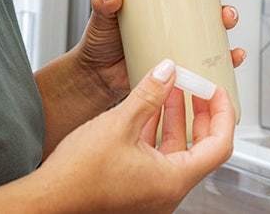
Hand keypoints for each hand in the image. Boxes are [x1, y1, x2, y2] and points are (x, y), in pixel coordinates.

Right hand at [22, 59, 235, 212]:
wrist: (47, 198)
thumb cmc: (78, 175)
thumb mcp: (119, 123)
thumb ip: (149, 94)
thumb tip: (168, 71)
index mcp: (173, 180)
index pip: (219, 145)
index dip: (222, 113)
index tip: (216, 91)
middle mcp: (167, 191)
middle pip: (202, 148)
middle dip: (200, 113)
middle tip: (197, 87)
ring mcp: (152, 192)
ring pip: (177, 152)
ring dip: (176, 119)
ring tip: (170, 88)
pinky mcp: (136, 189)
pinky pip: (158, 158)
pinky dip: (158, 132)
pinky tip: (147, 109)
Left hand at [77, 0, 244, 101]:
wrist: (99, 77)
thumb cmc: (101, 41)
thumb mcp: (101, 15)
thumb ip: (103, 2)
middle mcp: (176, 8)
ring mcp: (184, 32)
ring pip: (217, 18)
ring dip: (229, 14)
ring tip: (226, 18)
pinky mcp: (187, 58)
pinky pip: (216, 55)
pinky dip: (230, 55)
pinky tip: (234, 54)